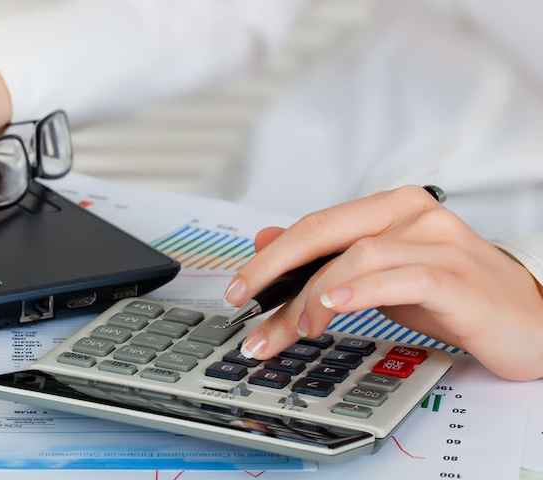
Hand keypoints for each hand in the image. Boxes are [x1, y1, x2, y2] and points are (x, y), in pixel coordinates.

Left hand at [224, 185, 542, 380]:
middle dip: (274, 270)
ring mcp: (438, 244)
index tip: (238, 288)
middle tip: (243, 302)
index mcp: (390, 209)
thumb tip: (268, 242)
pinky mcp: (459, 280)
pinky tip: (333, 307)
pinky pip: (401, 278)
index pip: (315, 225)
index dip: (270, 256)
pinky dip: (361, 290)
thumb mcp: (379, 276)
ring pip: (357, 257)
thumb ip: (329, 259)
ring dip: (314, 295)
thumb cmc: (453, 296)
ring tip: (295, 327)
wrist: (530, 320)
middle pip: (325, 231)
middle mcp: (413, 216)